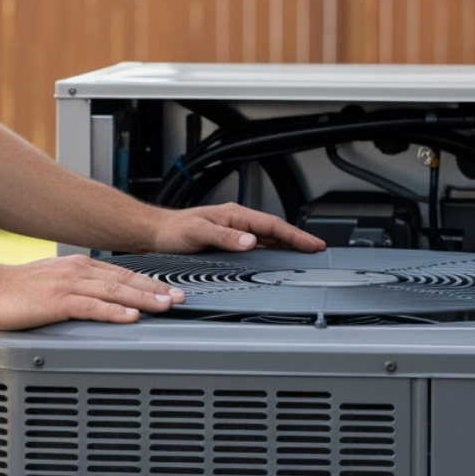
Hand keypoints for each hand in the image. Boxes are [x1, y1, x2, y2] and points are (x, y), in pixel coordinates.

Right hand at [0, 254, 186, 330]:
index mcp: (77, 267)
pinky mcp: (56, 301)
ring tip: (165, 306)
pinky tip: (130, 316)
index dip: (148, 283)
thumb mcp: (52, 284)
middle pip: (125, 280)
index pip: (121, 274)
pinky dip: (114, 311)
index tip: (169, 291)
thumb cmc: (14, 291)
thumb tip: (97, 301)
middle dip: (155, 290)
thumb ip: (75, 290)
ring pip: (114, 291)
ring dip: (143, 299)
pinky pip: (91, 306)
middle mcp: (76, 271)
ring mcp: (67, 285)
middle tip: (180, 299)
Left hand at [151, 203, 325, 254]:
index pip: (272, 225)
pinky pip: (258, 247)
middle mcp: (236, 222)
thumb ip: (224, 236)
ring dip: (288, 246)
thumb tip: (250, 241)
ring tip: (306, 254)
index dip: (294, 234)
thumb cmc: (172, 231)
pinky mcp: (229, 243)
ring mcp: (234, 232)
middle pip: (275, 231)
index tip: (312, 243)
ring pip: (268, 239)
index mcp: (234, 215)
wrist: (156, 234)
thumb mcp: (198, 232)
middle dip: (298, 239)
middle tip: (318, 249)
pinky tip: (278, 260)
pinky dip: (273, 252)